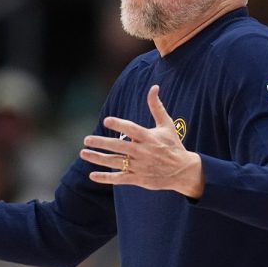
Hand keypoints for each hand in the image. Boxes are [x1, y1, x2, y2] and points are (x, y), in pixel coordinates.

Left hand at [79, 85, 203, 198]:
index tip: (106, 120)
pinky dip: (106, 178)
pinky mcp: (139, 179)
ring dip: (98, 158)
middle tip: (87, 139)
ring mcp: (140, 166)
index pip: (132, 129)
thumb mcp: (167, 125)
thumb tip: (154, 87)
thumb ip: (156, 106)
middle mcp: (143, 152)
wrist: (183, 171)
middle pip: (119, 147)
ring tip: (83, 153)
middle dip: (102, 143)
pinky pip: (119, 179)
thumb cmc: (172, 145)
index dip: (119, 125)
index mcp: (149, 137)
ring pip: (116, 162)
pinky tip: (92, 175)